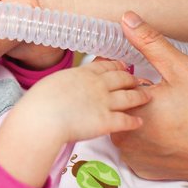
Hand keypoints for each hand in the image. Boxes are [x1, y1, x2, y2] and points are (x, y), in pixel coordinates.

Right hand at [0, 59, 148, 186]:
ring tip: (146, 96)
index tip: (121, 66)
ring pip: (129, 97)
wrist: (43, 118)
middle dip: (132, 78)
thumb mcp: (53, 81)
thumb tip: (66, 84)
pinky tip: (139, 122)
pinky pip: (126, 121)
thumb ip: (66, 81)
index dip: (116, 65)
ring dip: (139, 96)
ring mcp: (104, 102)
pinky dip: (134, 121)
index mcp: (83, 73)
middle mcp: (97, 85)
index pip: (105, 66)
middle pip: (121, 78)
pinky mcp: (106, 121)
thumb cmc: (40, 101)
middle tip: (137, 79)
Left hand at [110, 11, 187, 187]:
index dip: (126, 75)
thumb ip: (150, 44)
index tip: (143, 76)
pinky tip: (163, 132)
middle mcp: (123, 135)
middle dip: (130, 96)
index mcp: (128, 108)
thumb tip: (127, 20)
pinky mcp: (141, 168)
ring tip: (163, 114)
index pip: (110, 83)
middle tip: (162, 97)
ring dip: (136, 117)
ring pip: (123, 126)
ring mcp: (131, 155)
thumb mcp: (181, 69)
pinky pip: (134, 147)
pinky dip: (144, 138)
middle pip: (115, 105)